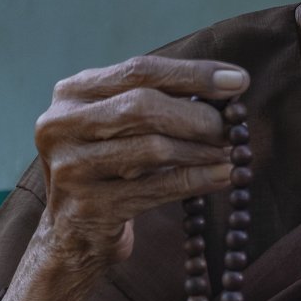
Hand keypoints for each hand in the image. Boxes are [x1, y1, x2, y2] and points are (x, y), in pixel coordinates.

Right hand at [34, 55, 248, 266]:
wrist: (75, 230)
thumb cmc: (112, 164)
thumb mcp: (122, 123)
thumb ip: (162, 99)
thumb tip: (231, 84)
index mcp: (73, 93)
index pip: (140, 70)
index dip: (193, 74)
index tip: (238, 80)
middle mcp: (61, 125)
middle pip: (143, 107)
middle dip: (198, 115)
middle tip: (233, 125)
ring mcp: (71, 168)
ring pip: (153, 149)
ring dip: (203, 150)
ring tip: (232, 151)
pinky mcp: (89, 207)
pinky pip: (158, 189)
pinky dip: (198, 180)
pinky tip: (225, 175)